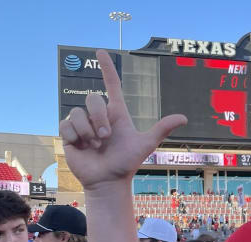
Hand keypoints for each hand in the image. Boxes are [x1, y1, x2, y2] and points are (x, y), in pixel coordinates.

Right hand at [59, 49, 186, 189]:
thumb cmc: (126, 163)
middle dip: (99, 117)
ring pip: (78, 113)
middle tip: (106, 137)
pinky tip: (82, 147)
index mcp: (116, 113)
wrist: (108, 180)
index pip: (111, 85)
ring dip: (88, 131)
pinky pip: (66, 124)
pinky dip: (75, 136)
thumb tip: (184, 118)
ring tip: (96, 145)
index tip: (101, 51)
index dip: (107, 68)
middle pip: (92, 98)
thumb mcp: (145, 144)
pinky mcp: (70, 134)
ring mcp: (83, 125)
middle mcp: (99, 116)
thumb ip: (161, 129)